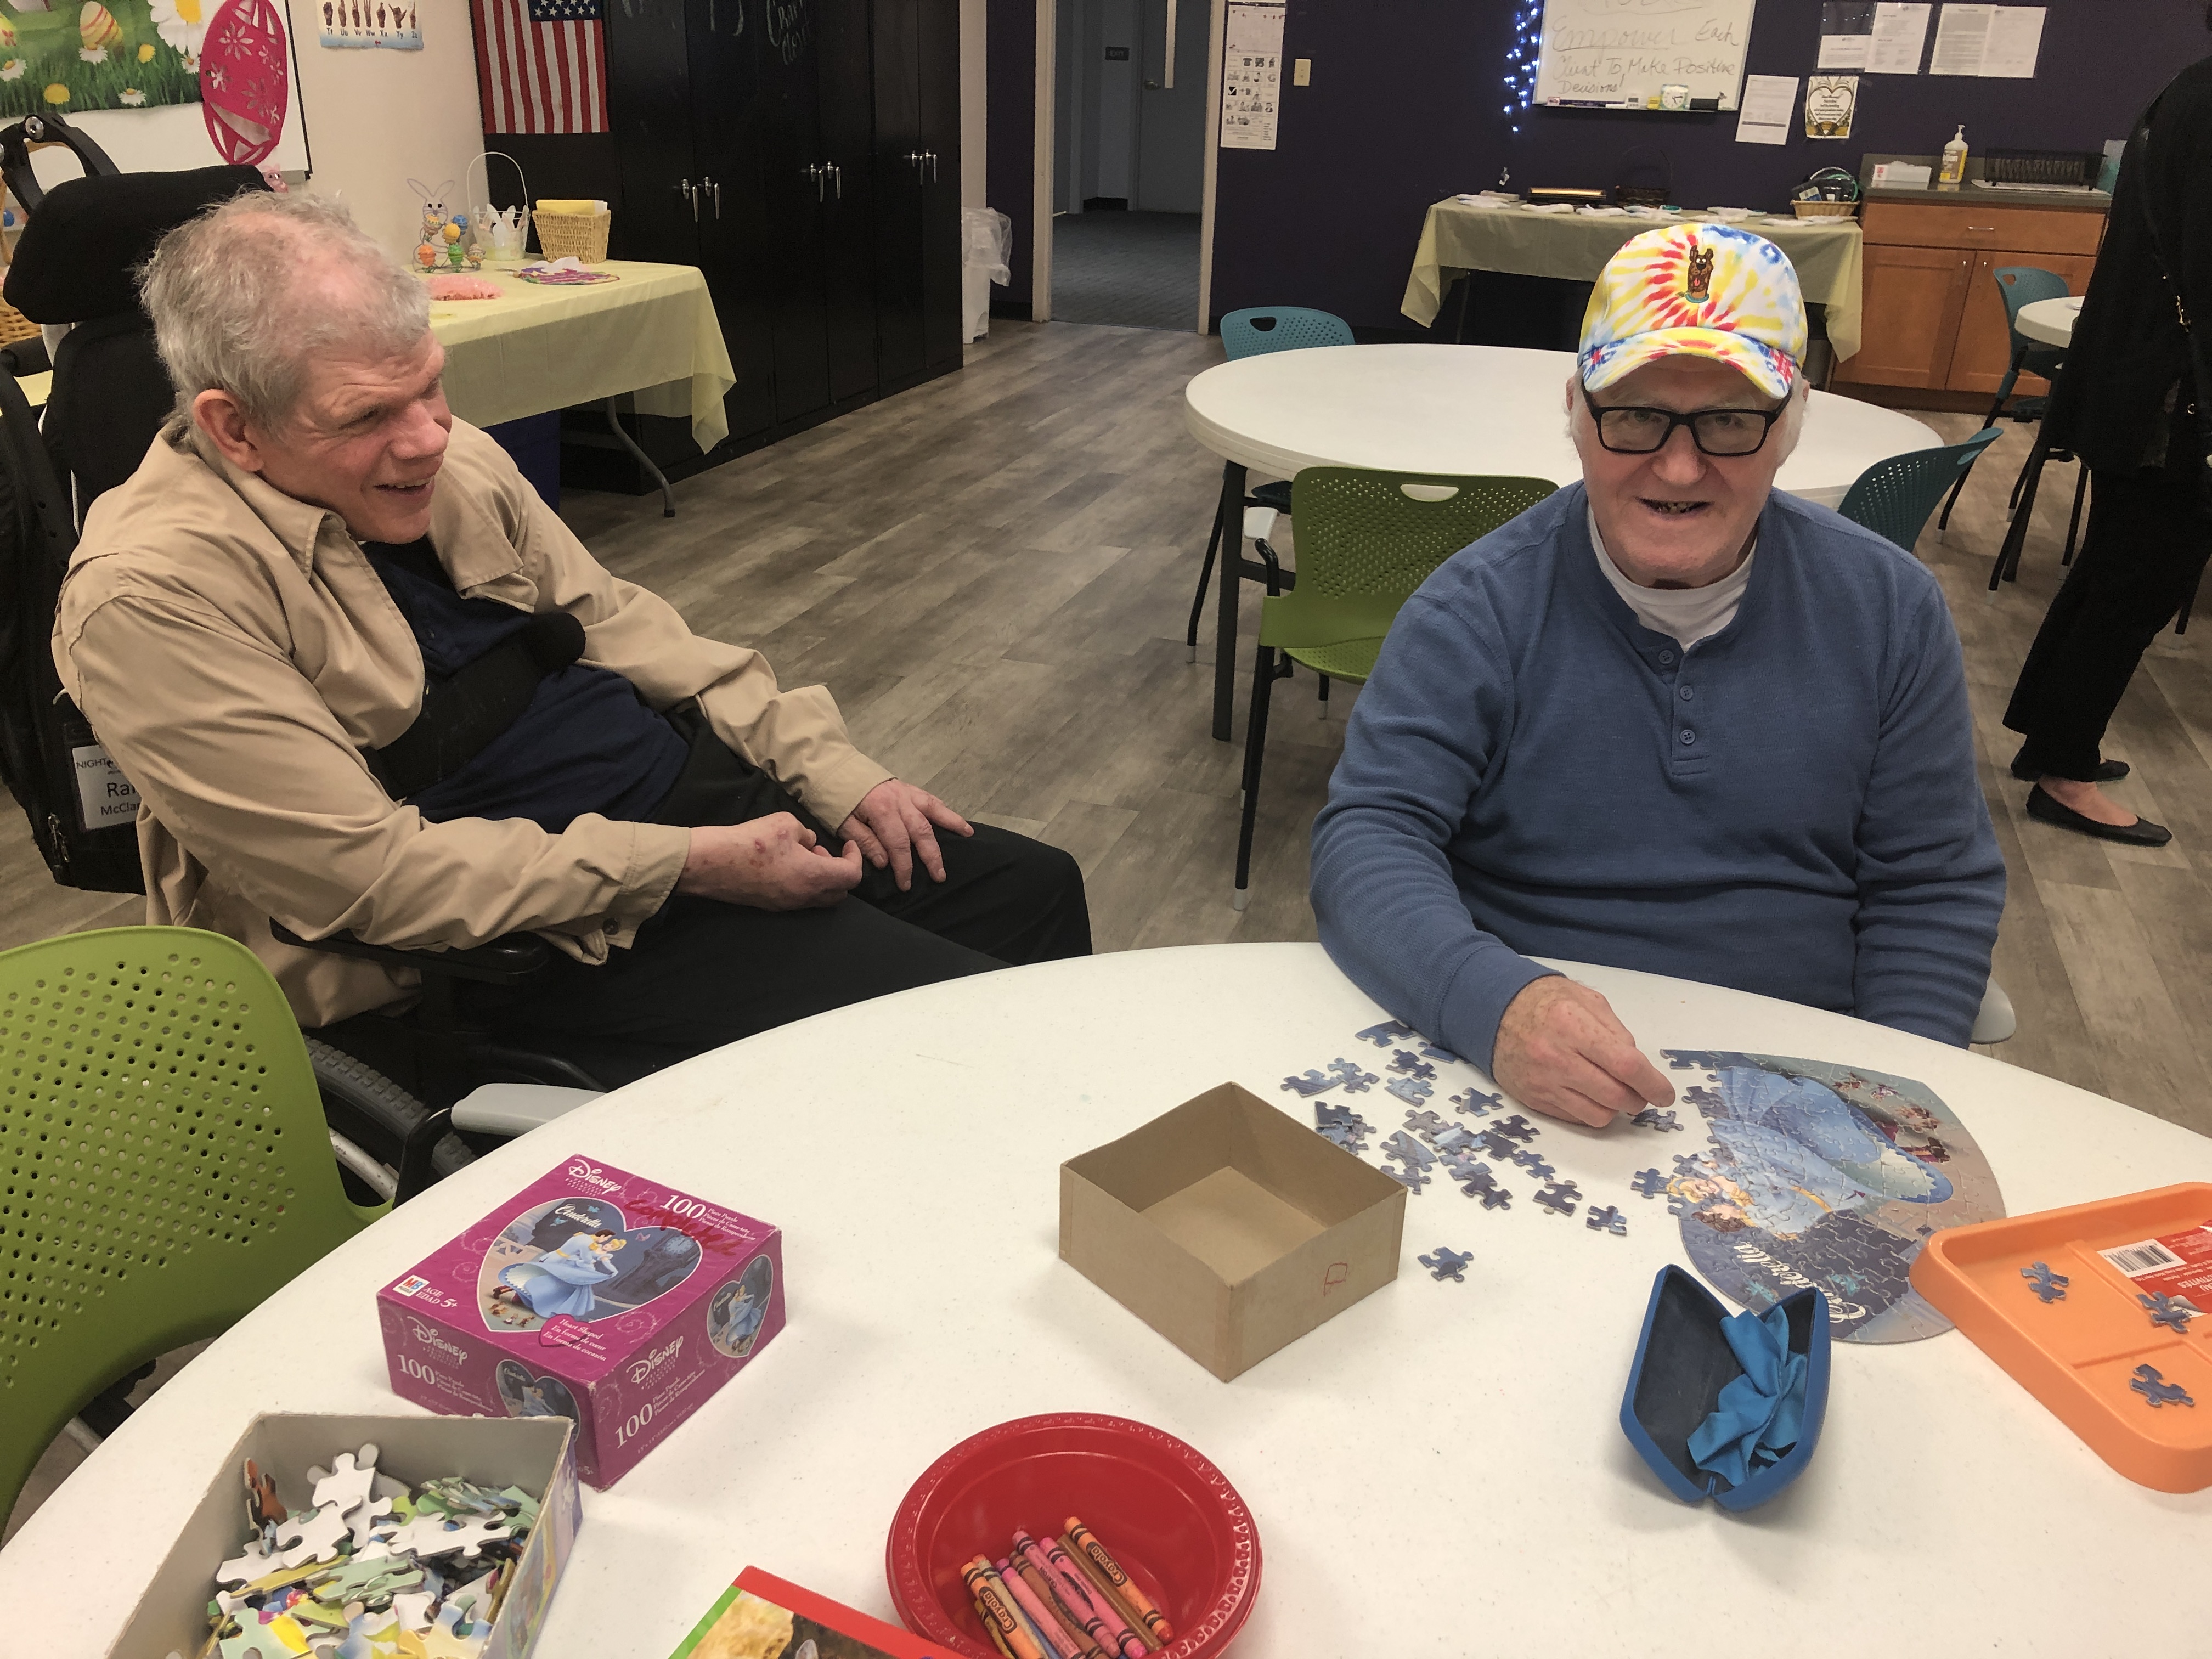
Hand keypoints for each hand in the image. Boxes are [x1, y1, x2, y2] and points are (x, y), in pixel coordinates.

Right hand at [676, 813, 862, 908]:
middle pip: (840, 893)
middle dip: (839, 872)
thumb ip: (806, 833)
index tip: (849, 845)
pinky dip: (803, 884)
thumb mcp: (786, 823)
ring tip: (802, 855)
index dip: (856, 858)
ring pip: (819, 898)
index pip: (852, 876)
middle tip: (822, 852)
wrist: (713, 864)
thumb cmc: (751, 841)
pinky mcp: (772, 906)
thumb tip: (809, 841)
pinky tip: (785, 864)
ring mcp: (788, 905)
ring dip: (820, 878)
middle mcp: (805, 897)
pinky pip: (800, 899)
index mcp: (814, 877)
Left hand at [838, 779, 973, 890]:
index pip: (898, 845)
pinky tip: (955, 818)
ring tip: (967, 835)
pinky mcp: (909, 787)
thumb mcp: (843, 824)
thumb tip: (885, 862)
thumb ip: (866, 842)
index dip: (904, 867)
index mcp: (881, 812)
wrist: (835, 768)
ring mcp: (907, 793)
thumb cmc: (836, 799)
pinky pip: (931, 799)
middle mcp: (900, 801)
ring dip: (952, 823)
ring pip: (934, 810)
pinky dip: (945, 809)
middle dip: (931, 856)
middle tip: (939, 876)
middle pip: (921, 832)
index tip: (906, 884)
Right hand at [1491, 977, 1674, 1128]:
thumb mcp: (1587, 999)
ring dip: (1616, 1109)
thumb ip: (1616, 1031)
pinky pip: (1575, 1118)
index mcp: (1573, 1025)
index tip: (1665, 1093)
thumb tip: (1637, 1067)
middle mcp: (1556, 1057)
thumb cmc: (1546, 1001)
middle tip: (1641, 1093)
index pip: (1625, 1065)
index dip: (1653, 1084)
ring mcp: (1543, 1082)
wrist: (1494, 1011)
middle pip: (1615, 1096)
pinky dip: (1591, 1111)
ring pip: (1598, 1115)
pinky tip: (1590, 1094)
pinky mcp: (1533, 1099)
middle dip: (1638, 1099)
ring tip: (1615, 1093)